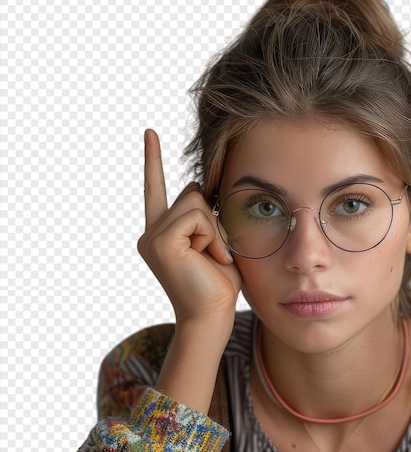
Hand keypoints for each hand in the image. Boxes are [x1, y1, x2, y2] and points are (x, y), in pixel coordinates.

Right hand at [137, 129, 241, 324]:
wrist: (212, 317)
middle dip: (214, 217)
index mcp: (164, 233)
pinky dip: (213, 236)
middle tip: (217, 253)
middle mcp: (152, 232)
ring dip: (216, 229)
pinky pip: (197, 216)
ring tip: (215, 258)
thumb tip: (204, 187)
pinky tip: (212, 259)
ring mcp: (152, 236)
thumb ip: (208, 216)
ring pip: (197, 201)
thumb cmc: (219, 285)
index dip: (153, 162)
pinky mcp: (160, 241)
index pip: (158, 190)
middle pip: (193, 192)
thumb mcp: (217, 242)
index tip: (149, 133)